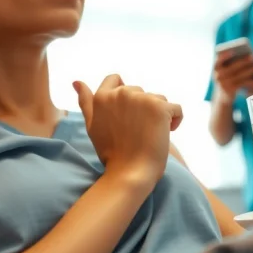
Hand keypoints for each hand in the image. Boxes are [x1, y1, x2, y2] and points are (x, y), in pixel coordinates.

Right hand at [74, 74, 182, 189]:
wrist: (129, 173)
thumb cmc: (111, 153)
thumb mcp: (92, 126)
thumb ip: (86, 102)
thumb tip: (76, 81)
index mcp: (102, 96)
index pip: (115, 79)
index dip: (125, 96)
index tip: (129, 115)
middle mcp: (121, 92)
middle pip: (139, 92)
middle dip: (142, 109)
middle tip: (138, 132)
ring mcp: (141, 98)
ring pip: (158, 99)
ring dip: (158, 115)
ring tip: (151, 135)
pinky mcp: (159, 107)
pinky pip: (175, 109)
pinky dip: (175, 121)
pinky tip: (167, 134)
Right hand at [213, 52, 252, 103]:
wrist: (223, 97)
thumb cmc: (226, 79)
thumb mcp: (225, 71)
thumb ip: (229, 63)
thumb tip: (244, 55)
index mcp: (215, 69)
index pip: (218, 61)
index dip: (225, 56)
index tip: (233, 51)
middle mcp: (218, 76)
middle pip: (232, 68)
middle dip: (243, 61)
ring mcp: (224, 84)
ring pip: (239, 75)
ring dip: (250, 70)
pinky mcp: (230, 90)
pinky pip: (242, 82)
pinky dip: (250, 77)